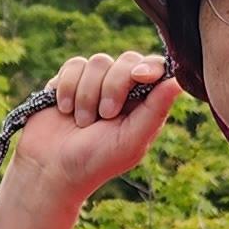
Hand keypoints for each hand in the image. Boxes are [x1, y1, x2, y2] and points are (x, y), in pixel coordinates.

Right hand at [13, 51, 178, 206]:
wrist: (50, 168)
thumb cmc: (95, 161)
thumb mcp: (131, 141)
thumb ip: (155, 111)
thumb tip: (178, 82)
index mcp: (143, 103)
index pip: (155, 69)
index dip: (149, 67)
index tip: (139, 76)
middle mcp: (122, 89)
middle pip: (127, 60)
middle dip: (113, 86)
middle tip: (105, 115)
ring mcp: (95, 82)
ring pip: (99, 61)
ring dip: (87, 94)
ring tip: (82, 121)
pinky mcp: (69, 79)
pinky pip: (74, 65)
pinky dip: (68, 88)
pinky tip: (64, 109)